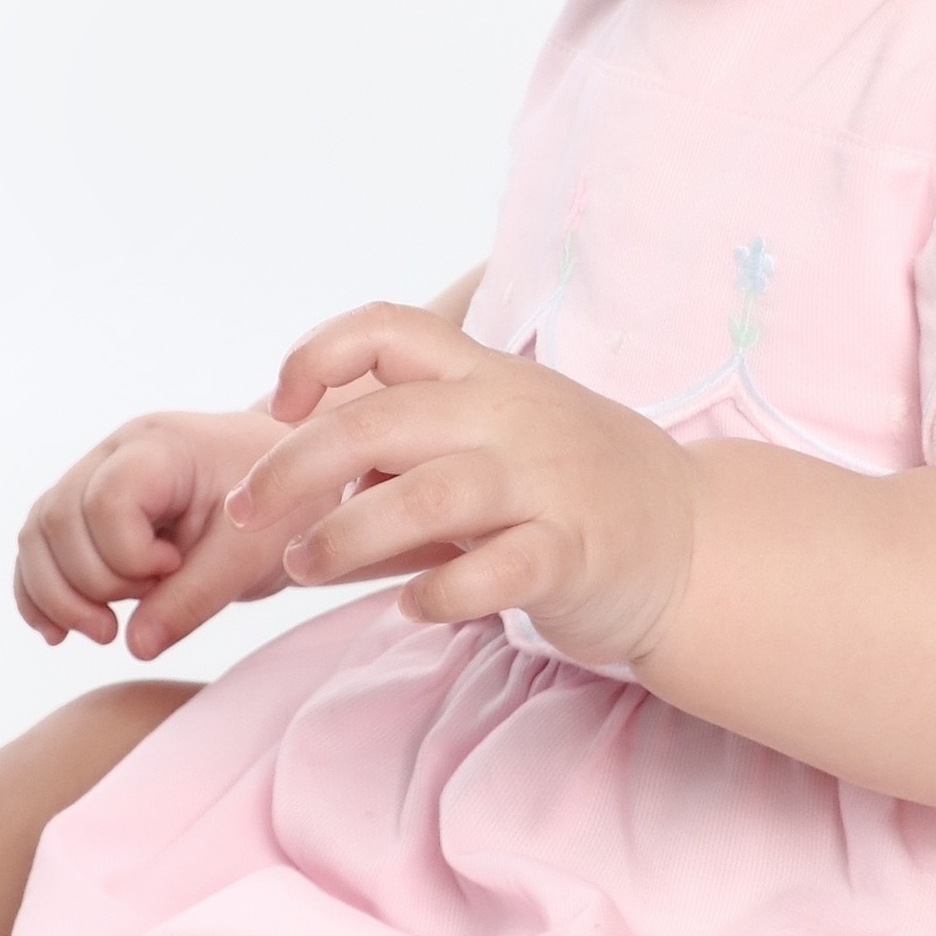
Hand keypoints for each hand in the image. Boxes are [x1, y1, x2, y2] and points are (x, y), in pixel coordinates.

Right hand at [15, 408, 295, 658]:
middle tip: (153, 599)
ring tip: (107, 631)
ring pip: (36, 535)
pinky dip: (39, 595)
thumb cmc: (279, 510)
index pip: (106, 501)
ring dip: (60, 596)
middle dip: (95, 583)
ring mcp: (92, 479)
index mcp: (160, 446)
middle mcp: (114, 454)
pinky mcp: (85, 513)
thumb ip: (196, 597)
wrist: (289, 490)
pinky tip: (60, 634)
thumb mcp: (253, 555)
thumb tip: (133, 645)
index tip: (176, 568)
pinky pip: (38, 550)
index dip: (129, 554)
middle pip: (57, 520)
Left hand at [227, 304, 697, 675]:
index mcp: (484, 374)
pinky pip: (495, 571)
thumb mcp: (487, 435)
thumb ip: (403, 442)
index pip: (388, 328)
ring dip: (348, 534)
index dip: (317, 354)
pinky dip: (439, 593)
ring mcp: (547, 482)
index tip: (276, 405)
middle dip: (296, 467)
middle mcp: (511, 415)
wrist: (690, 538)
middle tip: (245, 515)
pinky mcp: (575, 552)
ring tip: (304, 567)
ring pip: (429, 495)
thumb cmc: (563, 486)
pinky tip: (411, 607)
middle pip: (383, 420)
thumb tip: (302, 472)